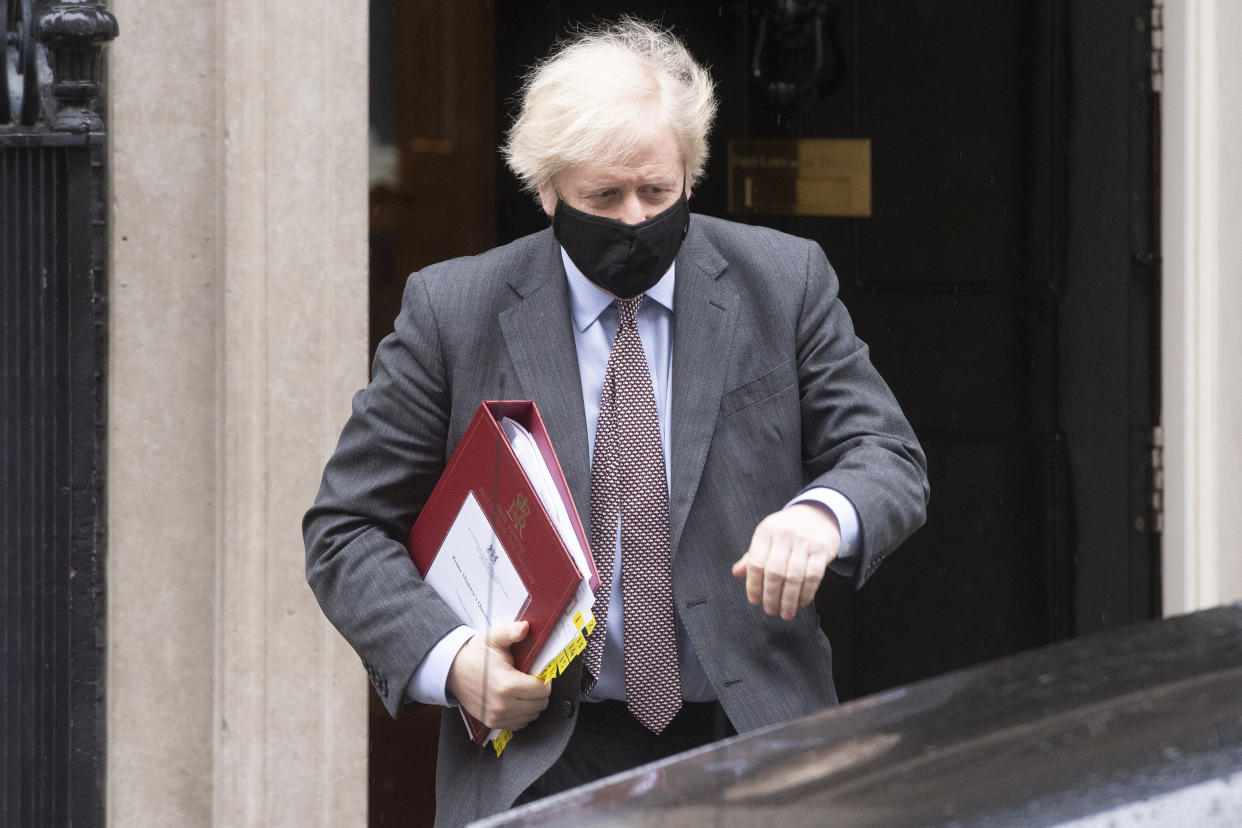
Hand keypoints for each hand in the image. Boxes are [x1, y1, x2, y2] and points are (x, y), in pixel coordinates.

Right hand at [445, 621, 551, 730]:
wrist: (453, 671)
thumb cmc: (473, 655)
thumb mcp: (493, 638)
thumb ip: (511, 632)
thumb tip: (525, 627)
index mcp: (506, 684)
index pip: (542, 689)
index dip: (545, 678)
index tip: (540, 672)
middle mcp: (503, 704)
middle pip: (541, 704)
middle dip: (541, 690)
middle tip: (532, 678)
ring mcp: (497, 716)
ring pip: (533, 715)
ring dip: (533, 702)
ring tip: (523, 688)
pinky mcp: (493, 722)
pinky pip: (520, 723)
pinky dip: (523, 713)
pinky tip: (516, 699)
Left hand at [731, 503, 840, 619]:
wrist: (818, 514)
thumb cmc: (787, 529)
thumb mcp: (767, 536)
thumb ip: (752, 556)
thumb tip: (736, 573)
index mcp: (766, 532)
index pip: (756, 563)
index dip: (753, 585)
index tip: (754, 600)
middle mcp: (785, 535)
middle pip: (775, 572)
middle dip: (771, 596)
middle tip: (770, 610)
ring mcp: (805, 542)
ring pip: (794, 577)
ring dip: (789, 600)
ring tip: (785, 612)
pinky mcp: (822, 549)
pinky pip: (813, 576)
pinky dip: (807, 593)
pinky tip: (801, 602)